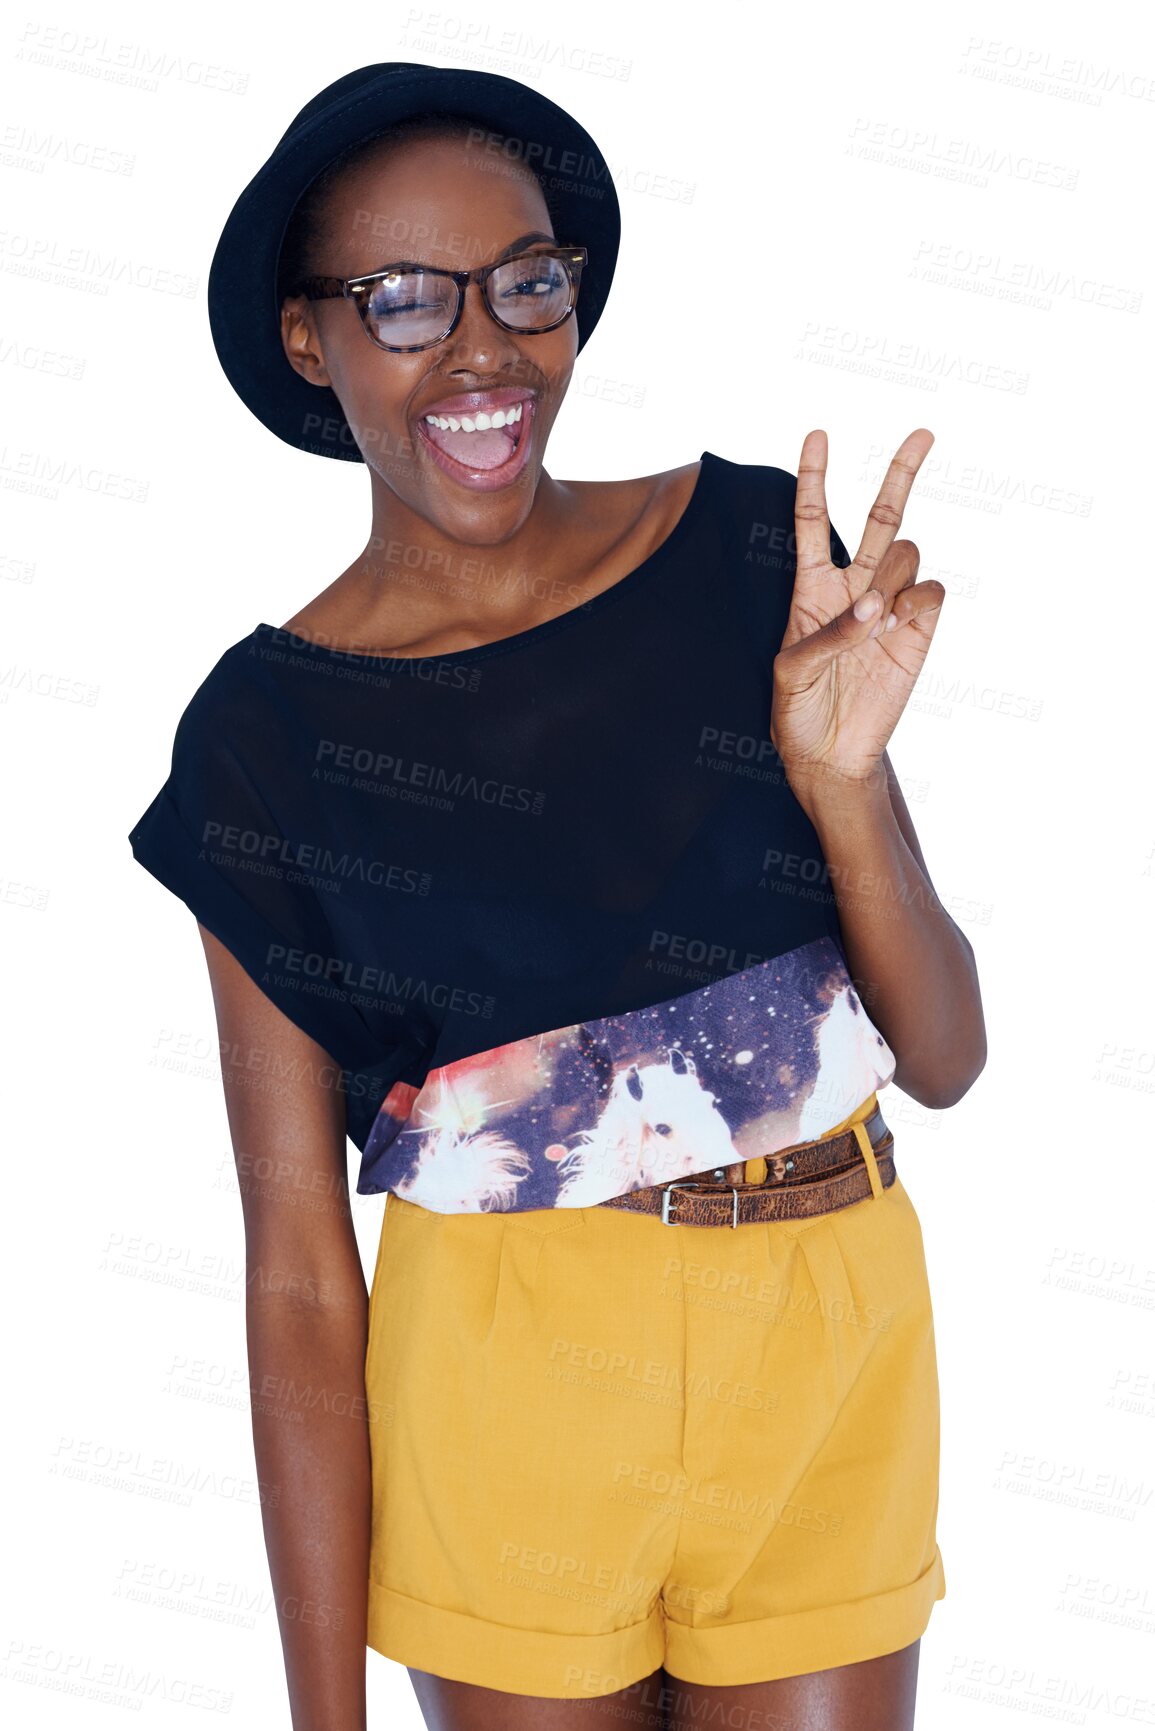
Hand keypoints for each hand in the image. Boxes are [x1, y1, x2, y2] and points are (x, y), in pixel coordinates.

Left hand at [770, 428, 944, 801]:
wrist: (832, 756)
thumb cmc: (797, 713)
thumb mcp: (790, 673)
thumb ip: (827, 634)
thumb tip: (875, 607)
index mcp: (811, 589)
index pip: (813, 522)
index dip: (815, 478)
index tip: (818, 435)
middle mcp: (854, 589)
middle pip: (881, 516)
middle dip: (902, 472)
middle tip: (924, 433)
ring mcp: (890, 608)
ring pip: (906, 552)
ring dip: (891, 573)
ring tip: (875, 618)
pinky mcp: (919, 632)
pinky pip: (931, 590)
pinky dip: (916, 599)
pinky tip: (898, 625)